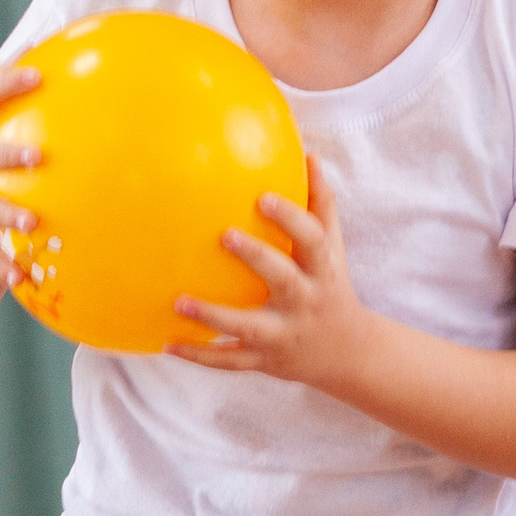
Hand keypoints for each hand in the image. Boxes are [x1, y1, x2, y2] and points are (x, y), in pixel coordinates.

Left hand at [169, 154, 372, 391]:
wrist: (346, 352)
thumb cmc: (331, 286)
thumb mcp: (334, 249)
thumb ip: (321, 203)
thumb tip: (308, 155)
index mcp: (322, 272)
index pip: (313, 240)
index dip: (291, 219)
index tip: (264, 197)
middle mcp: (304, 303)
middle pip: (284, 280)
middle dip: (257, 258)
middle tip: (225, 235)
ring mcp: (283, 335)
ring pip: (248, 327)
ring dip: (213, 316)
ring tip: (178, 301)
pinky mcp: (265, 359)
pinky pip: (230, 360)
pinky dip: (200, 354)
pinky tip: (168, 343)